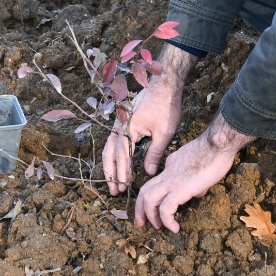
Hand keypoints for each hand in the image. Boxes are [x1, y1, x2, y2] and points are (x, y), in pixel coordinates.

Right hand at [102, 75, 183, 194]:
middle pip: (110, 154)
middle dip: (111, 174)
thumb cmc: (166, 106)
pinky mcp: (123, 121)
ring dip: (111, 166)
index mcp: (128, 129)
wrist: (164, 84)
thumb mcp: (164, 132)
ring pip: (109, 148)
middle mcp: (119, 126)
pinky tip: (119, 164)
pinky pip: (114, 141)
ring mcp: (119, 122)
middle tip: (115, 191)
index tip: (123, 189)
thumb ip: (155, 153)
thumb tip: (149, 172)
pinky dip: (114, 155)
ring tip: (114, 182)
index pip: (123, 157)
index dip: (122, 174)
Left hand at [133, 115, 254, 232]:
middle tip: (141, 223)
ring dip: (150, 215)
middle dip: (140, 209)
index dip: (155, 197)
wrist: (218, 144)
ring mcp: (172, 180)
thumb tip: (197, 192)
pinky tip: (174, 228)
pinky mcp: (180, 188)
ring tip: (157, 226)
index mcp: (171, 165)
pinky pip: (166, 208)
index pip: (157, 182)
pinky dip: (167, 220)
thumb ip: (195, 179)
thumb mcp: (199, 166)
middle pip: (144, 190)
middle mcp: (167, 172)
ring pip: (149, 199)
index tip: (159, 210)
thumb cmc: (214, 152)